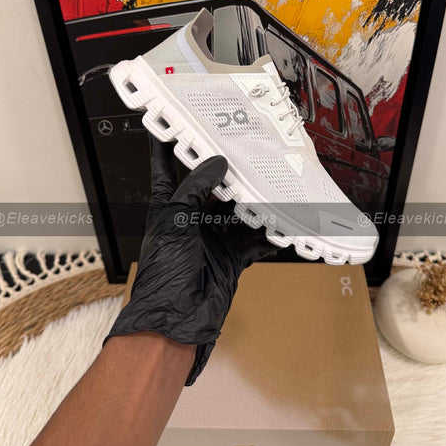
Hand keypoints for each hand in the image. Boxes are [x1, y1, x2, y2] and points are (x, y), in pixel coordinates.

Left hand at [105, 137, 278, 384]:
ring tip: (270, 184)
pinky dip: (268, 233)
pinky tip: (281, 223)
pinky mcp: (231, 258)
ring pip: (237, 212)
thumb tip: (216, 164)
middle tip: (246, 152)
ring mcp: (212, 239)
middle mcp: (190, 220)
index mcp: (168, 209)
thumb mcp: (175, 221)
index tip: (170, 125)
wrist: (176, 320)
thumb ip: (195, 189)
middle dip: (229, 174)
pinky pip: (254, 241)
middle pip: (212, 189)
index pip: (164, 170)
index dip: (165, 148)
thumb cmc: (163, 273)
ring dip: (253, 202)